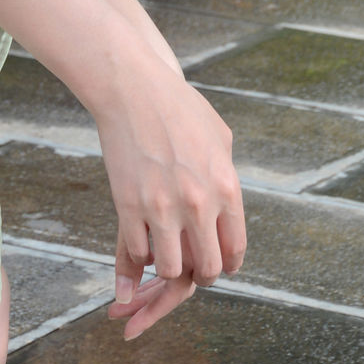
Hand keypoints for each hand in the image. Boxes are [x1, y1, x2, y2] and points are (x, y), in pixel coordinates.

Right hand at [93, 69, 245, 340]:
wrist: (134, 89)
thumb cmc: (179, 107)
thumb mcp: (220, 139)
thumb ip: (226, 176)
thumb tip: (226, 202)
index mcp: (227, 188)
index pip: (235, 249)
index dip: (227, 264)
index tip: (219, 264)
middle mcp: (199, 204)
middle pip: (206, 268)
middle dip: (199, 275)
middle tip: (190, 268)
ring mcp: (162, 208)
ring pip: (170, 270)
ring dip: (167, 270)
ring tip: (163, 259)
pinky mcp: (129, 206)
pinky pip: (136, 252)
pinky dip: (136, 260)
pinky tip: (138, 250)